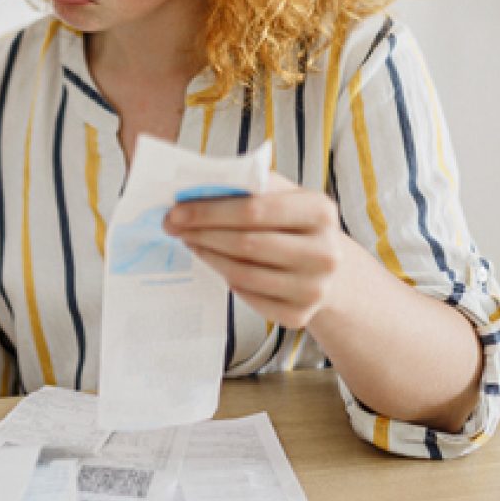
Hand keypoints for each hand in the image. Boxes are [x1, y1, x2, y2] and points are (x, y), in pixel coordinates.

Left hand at [164, 171, 350, 328]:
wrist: (327, 265)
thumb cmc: (294, 222)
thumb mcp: (284, 195)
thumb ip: (249, 185)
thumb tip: (196, 184)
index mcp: (321, 211)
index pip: (254, 210)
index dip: (210, 211)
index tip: (176, 210)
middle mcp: (325, 253)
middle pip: (246, 243)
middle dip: (202, 233)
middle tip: (172, 226)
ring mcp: (313, 289)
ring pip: (242, 273)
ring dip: (207, 255)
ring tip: (190, 241)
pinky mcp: (299, 316)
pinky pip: (248, 296)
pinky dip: (226, 278)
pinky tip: (215, 262)